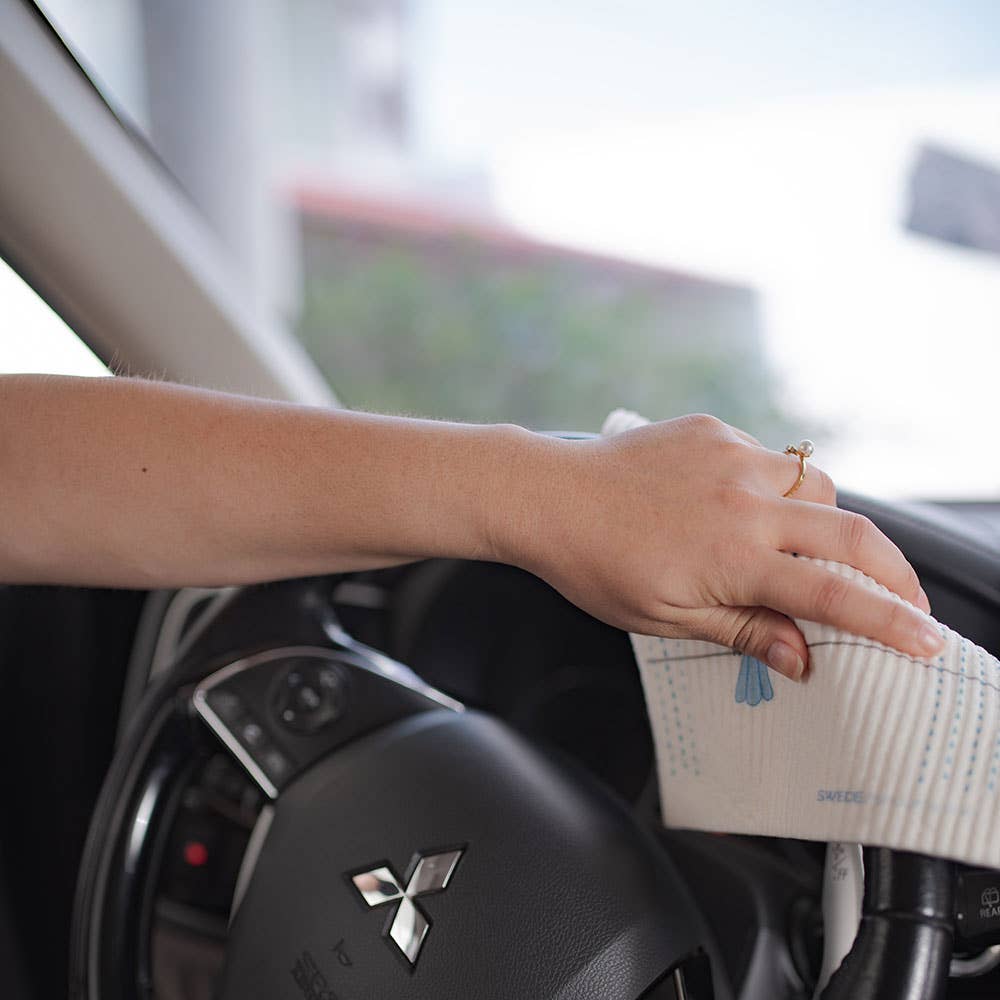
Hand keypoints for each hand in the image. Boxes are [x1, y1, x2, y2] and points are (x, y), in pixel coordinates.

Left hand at [504, 414, 942, 679]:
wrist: (550, 496)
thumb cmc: (597, 565)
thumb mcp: (665, 618)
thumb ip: (742, 631)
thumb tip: (802, 658)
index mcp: (733, 558)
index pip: (834, 595)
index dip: (891, 621)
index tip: (927, 640)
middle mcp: (743, 502)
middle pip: (853, 533)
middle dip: (895, 571)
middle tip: (908, 598)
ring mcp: (731, 458)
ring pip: (817, 487)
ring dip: (831, 522)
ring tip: (813, 551)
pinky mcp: (714, 432)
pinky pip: (772, 458)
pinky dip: (779, 488)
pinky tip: (751, 509)